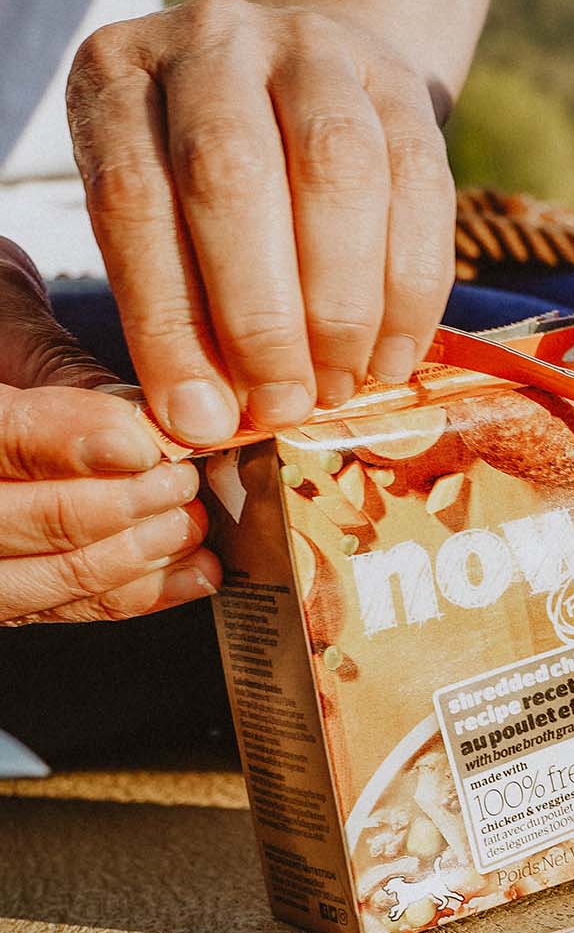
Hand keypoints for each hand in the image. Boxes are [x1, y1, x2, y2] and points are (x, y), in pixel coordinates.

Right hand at [0, 240, 217, 624]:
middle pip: (18, 522)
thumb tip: (141, 426)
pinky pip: (70, 607)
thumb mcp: (13, 325)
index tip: (141, 445)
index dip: (66, 445)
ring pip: (46, 578)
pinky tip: (196, 568)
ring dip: (132, 554)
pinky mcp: (11, 590)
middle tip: (179, 480)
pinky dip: (140, 593)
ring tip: (188, 520)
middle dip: (114, 507)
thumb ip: (67, 377)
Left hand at [67, 0, 455, 447]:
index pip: (132, 199)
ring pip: (338, 170)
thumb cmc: (207, 181)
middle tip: (285, 404)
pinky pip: (421, 187)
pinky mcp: (401, 85)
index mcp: (119, 72)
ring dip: (345, 302)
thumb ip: (173, 299)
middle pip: (234, 173)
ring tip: (339, 383)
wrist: (298, 79)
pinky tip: (392, 356)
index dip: (169, 321)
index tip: (202, 418)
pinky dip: (412, 289)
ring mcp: (316, 48)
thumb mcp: (158, 215)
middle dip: (264, 313)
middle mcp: (214, 40)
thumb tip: (210, 420)